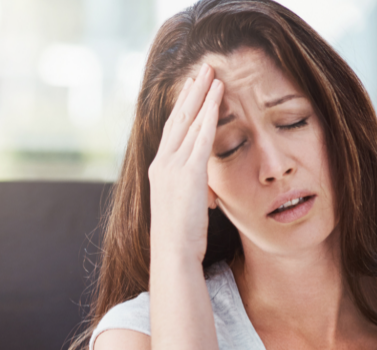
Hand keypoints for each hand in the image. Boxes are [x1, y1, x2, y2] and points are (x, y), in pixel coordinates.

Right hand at [147, 63, 223, 266]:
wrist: (172, 253)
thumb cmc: (181, 240)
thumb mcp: (186, 211)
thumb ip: (195, 195)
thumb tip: (209, 196)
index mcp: (159, 171)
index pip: (172, 131)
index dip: (182, 107)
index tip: (191, 88)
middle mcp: (162, 163)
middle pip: (178, 118)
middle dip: (191, 91)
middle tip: (203, 69)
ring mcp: (173, 167)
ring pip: (189, 121)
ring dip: (202, 94)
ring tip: (213, 73)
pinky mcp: (188, 173)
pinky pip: (201, 136)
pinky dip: (209, 113)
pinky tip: (218, 96)